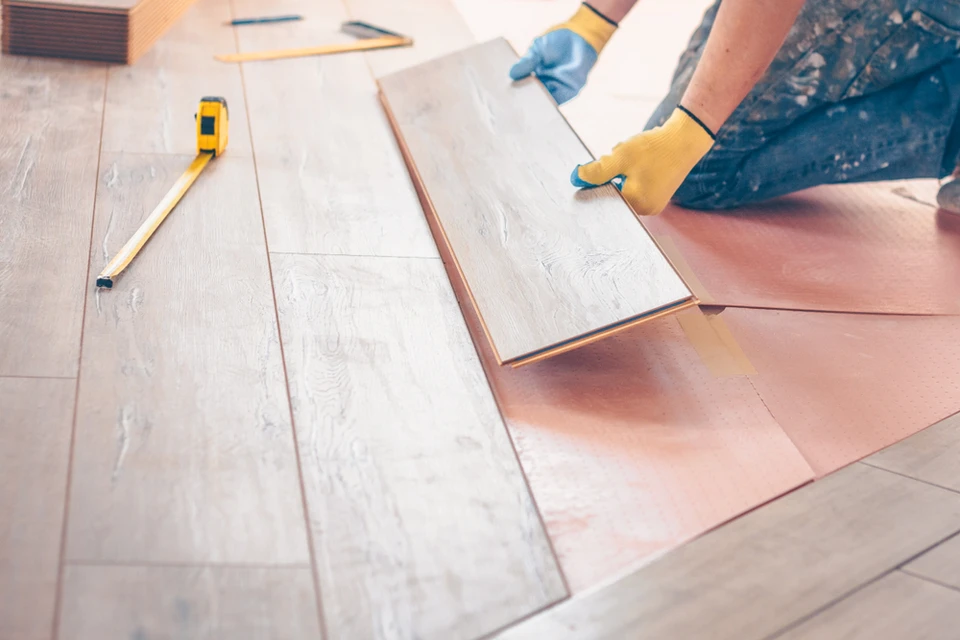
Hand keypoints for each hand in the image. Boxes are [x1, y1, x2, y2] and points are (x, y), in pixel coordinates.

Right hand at [509, 3, 617, 104]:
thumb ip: (526, 62)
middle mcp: (544, 85)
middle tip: (510, 109)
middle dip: (522, 104)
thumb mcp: (537, 49)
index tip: (502, 99)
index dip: (513, 94)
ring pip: (543, 102)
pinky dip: (548, 104)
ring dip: (534, 106)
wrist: (580, 36)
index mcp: (534, 76)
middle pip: (531, 99)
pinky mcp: (569, 92)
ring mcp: (556, 89)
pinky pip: (557, 101)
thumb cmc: (557, 41)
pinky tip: (539, 104)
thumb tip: (511, 74)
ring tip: (523, 108)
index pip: (521, 89)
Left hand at [571, 107, 715, 215]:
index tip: (602, 165)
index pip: (604, 197)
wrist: (685, 139)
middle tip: (622, 157)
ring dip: (621, 172)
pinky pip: (635, 187)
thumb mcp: (622, 157)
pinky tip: (641, 162)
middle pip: (614, 194)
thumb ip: (598, 171)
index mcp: (636, 203)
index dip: (599, 181)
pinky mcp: (657, 197)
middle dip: (612, 175)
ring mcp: (653, 204)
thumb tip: (576, 178)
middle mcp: (646, 210)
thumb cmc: (655, 148)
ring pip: (624, 189)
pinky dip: (632, 174)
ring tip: (636, 158)